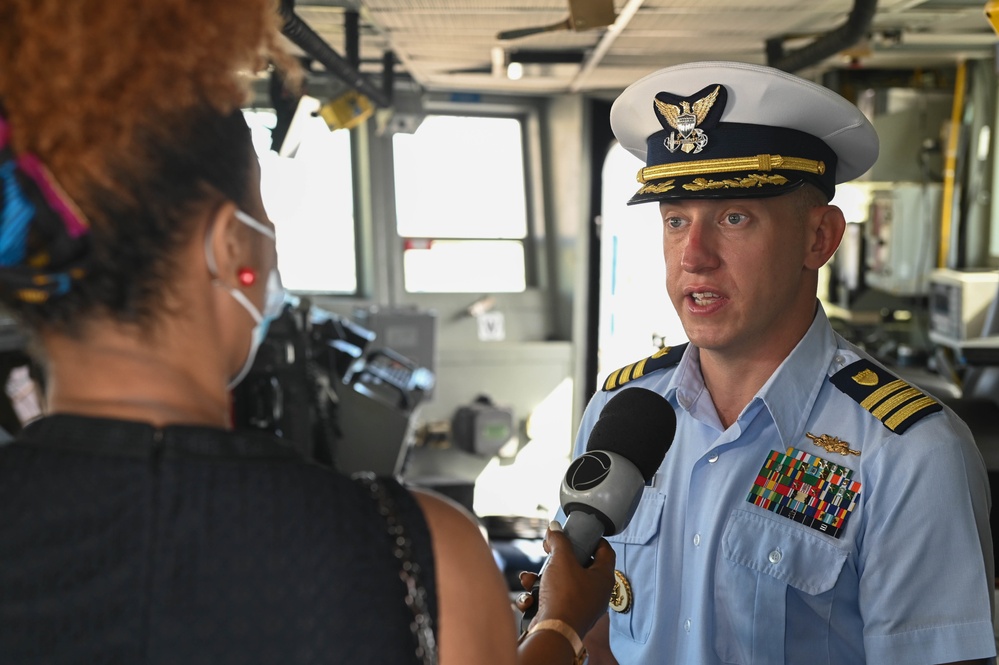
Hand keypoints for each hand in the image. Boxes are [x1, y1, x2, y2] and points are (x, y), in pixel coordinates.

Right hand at [516, 520, 615, 638]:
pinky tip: (528, 599)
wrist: (553, 633)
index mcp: (603, 578)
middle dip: (556, 559)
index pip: (605, 551)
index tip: (578, 532)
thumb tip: (554, 527)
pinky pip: (549, 600)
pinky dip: (536, 597)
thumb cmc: (565, 595)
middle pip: (578, 566)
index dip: (593, 538)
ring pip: (558, 583)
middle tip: (547, 550)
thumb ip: (558, 540)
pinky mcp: (563, 616)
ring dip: (540, 579)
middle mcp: (595, 593)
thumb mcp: (561, 559)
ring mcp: (579, 606)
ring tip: (528, 580)